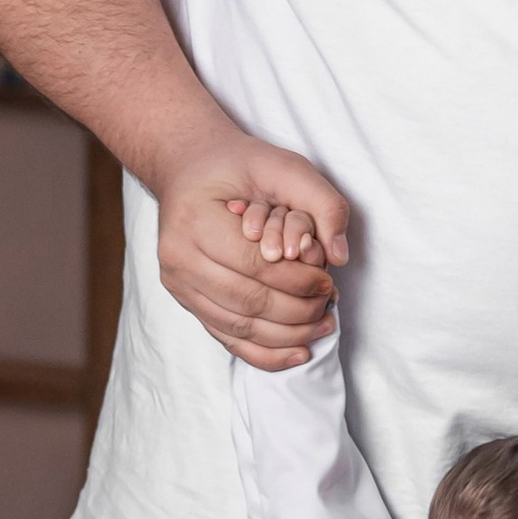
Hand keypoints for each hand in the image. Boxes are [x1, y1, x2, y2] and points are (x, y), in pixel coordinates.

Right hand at [154, 123, 350, 367]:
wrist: (190, 170)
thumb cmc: (238, 166)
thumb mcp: (283, 165)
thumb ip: (321, 202)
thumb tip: (340, 256)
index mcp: (194, 220)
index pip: (254, 265)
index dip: (297, 279)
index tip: (328, 280)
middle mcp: (177, 257)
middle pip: (247, 300)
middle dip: (297, 310)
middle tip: (330, 305)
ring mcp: (177, 284)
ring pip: (239, 326)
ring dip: (287, 335)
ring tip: (322, 327)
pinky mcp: (186, 301)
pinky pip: (227, 338)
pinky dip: (265, 353)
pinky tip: (298, 352)